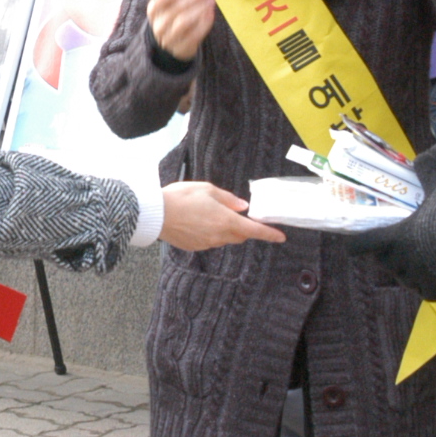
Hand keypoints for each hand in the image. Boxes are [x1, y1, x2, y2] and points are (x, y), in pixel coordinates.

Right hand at [146, 0, 216, 63]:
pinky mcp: (180, 48)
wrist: (171, 46)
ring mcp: (168, 38)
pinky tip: (211, 13)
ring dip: (199, 8)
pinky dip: (203, 23)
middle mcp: (158, 24)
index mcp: (153, 10)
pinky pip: (193, 35)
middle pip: (176, 7)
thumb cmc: (171, 17)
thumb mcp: (168, 2)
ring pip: (183, 21)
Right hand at [159, 181, 285, 251]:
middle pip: (240, 236)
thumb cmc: (181, 197)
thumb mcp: (208, 189)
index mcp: (226, 221)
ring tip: (210, 213)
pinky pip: (210, 241)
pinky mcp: (194, 246)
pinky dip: (210, 233)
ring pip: (224, 239)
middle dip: (244, 228)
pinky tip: (198, 221)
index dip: (269, 234)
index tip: (280, 236)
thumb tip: (242, 206)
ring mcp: (206, 243)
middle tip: (238, 215)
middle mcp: (219, 236)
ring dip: (225, 229)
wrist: (155, 213)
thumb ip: (228, 199)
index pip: (254, 230)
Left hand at [343, 161, 435, 300]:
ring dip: (409, 270)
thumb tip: (420, 158)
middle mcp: (401, 262)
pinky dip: (429, 284)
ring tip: (422, 257)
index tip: (358, 240)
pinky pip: (425, 290)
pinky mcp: (434, 291)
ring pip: (404, 277)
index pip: (359, 245)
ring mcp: (417, 278)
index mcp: (394, 238)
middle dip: (389, 254)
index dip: (357, 242)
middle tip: (401, 243)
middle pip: (384, 261)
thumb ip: (427, 171)